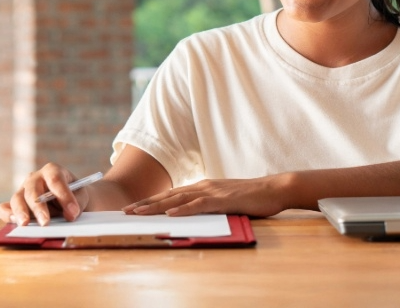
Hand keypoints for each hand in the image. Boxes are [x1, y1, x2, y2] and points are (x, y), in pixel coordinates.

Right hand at [0, 163, 89, 225]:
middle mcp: (35, 178)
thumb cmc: (75, 196)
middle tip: (45, 222)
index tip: (72, 212)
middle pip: (33, 189)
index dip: (64, 196)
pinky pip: (5, 207)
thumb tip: (69, 216)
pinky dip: (6, 214)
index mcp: (52, 170)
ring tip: (24, 224)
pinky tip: (12, 222)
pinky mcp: (16, 204)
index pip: (55, 180)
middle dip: (39, 207)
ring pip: (17, 198)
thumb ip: (77, 204)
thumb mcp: (82, 196)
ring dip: (20, 212)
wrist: (69, 200)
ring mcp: (23, 190)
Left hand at [122, 176, 285, 217]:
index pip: (172, 194)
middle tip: (126, 211)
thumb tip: (192, 213)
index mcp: (203, 187)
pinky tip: (170, 213)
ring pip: (179, 199)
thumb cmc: (251, 198)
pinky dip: (183, 209)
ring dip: (157, 205)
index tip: (134, 207)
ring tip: (139, 212)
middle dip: (146, 203)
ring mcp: (212, 191)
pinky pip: (199, 204)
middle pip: (169, 195)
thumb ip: (208, 204)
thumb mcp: (224, 201)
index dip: (151, 201)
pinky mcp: (223, 199)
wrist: (274, 189)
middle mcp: (203, 186)